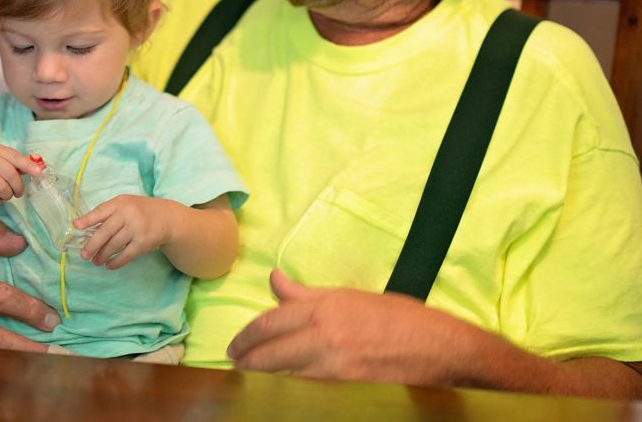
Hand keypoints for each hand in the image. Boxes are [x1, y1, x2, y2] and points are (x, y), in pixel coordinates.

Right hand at [0, 143, 40, 207]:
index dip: (28, 166)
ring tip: (5, 193)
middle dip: (19, 187)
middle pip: (11, 176)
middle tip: (19, 192)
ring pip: (4, 190)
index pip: (15, 157)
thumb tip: (36, 169)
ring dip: (8, 195)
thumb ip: (15, 162)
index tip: (38, 173)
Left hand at [73, 195, 174, 269]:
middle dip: (92, 245)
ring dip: (103, 255)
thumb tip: (86, 229)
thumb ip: (109, 213)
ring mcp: (136, 228)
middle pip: (105, 231)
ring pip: (114, 245)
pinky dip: (116, 262)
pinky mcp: (143, 242)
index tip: (75, 226)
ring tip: (95, 262)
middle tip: (84, 255)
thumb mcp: (126, 205)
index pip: (101, 211)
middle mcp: (128, 214)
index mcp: (120, 203)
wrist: (167, 218)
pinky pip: (126, 255)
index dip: (87, 219)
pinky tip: (109, 265)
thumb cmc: (140, 211)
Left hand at [226, 269, 473, 384]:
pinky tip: (282, 393)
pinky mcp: (345, 392)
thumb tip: (275, 280)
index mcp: (322, 309)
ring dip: (265, 380)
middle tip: (237, 366)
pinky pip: (306, 393)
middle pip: (270, 354)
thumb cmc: (396, 317)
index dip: (246, 337)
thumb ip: (306, 293)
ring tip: (252, 381)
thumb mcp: (348, 297)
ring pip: (284, 377)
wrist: (439, 348)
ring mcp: (333, 369)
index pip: (269, 323)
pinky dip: (291, 392)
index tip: (235, 346)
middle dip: (248, 362)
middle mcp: (323, 337)